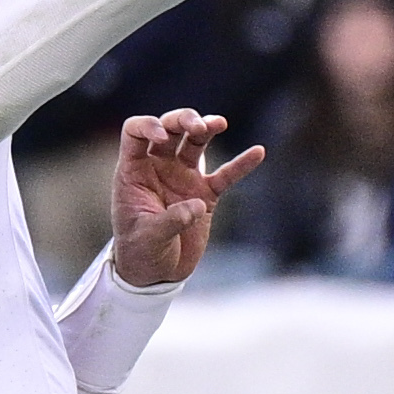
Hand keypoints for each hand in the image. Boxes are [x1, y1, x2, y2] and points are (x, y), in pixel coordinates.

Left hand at [107, 108, 265, 284]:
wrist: (157, 273)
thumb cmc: (141, 252)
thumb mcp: (148, 238)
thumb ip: (169, 220)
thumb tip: (196, 206)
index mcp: (135, 170)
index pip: (136, 132)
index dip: (148, 127)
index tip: (162, 138)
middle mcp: (159, 167)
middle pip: (170, 128)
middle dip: (184, 120)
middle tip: (199, 128)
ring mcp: (183, 178)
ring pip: (196, 142)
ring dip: (207, 128)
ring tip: (219, 123)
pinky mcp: (205, 194)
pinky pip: (226, 174)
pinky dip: (241, 164)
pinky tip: (258, 152)